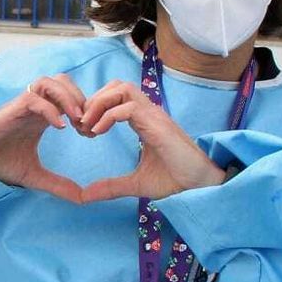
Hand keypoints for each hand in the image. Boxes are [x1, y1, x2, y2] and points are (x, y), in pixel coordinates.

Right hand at [0, 73, 95, 203]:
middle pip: (63, 81)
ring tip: (76, 122)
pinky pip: (34, 97)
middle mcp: (34, 106)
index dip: (86, 110)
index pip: (71, 96)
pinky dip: (50, 108)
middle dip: (81, 99)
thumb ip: (58, 184)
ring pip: (50, 82)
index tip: (91, 134)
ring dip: (68, 98)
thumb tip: (82, 198)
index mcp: (42, 115)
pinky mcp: (10, 109)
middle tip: (86, 125)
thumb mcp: (34, 175)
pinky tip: (59, 128)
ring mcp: (22, 105)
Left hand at [75, 80, 227, 202]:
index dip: (95, 108)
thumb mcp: (135, 184)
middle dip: (93, 100)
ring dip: (99, 103)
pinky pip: (128, 107)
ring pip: (122, 89)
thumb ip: (110, 186)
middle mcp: (148, 113)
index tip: (83, 130)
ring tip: (88, 127)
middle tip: (82, 126)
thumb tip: (84, 196)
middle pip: (116, 85)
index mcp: (144, 121)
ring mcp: (154, 116)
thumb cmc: (175, 181)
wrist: (200, 186)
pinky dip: (108, 116)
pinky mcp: (158, 124)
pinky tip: (98, 133)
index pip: (116, 96)